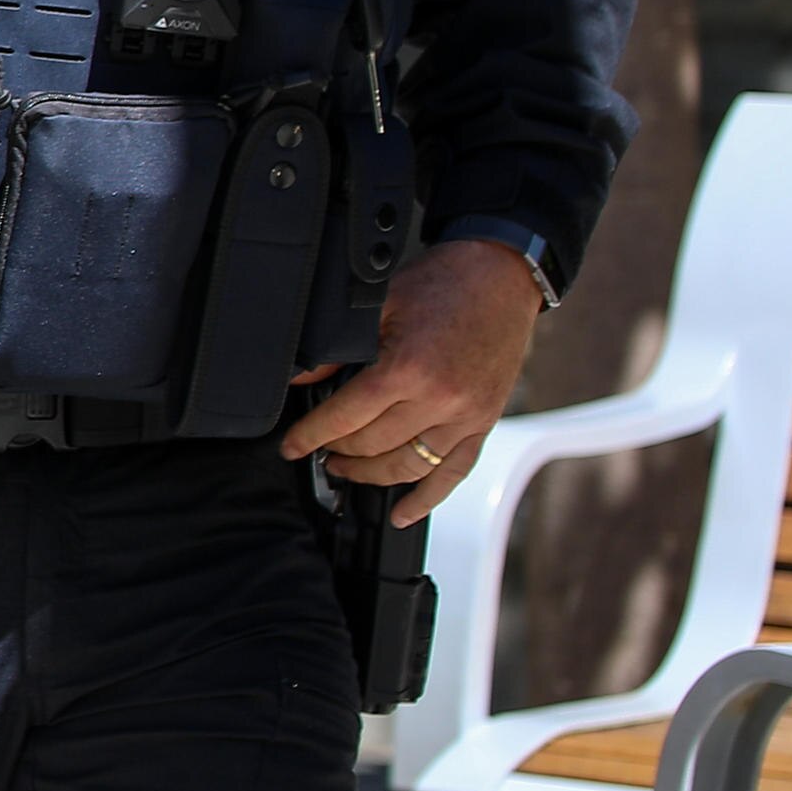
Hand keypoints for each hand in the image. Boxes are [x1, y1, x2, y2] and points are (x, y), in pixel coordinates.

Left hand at [283, 241, 545, 520]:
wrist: (501, 277)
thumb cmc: (442, 284)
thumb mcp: (379, 305)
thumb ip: (338, 348)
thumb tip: (300, 378)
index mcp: (407, 369)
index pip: (345, 418)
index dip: (310, 435)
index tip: (291, 446)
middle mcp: (440, 400)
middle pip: (373, 446)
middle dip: (336, 452)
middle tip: (316, 450)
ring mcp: (466, 416)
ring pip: (409, 467)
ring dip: (371, 476)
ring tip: (344, 470)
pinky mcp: (484, 423)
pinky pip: (454, 471)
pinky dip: (427, 497)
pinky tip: (402, 513)